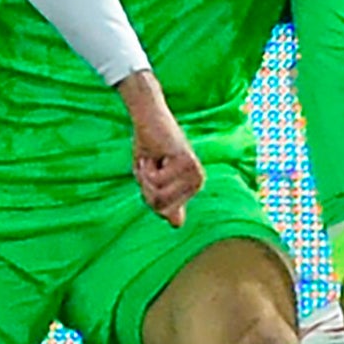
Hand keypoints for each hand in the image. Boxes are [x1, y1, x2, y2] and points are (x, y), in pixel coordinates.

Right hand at [115, 71, 202, 227]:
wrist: (148, 119)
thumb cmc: (149, 147)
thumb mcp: (152, 179)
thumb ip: (164, 201)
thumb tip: (177, 225)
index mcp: (193, 188)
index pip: (165, 213)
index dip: (148, 194)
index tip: (151, 173)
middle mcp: (198, 182)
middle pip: (161, 206)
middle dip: (146, 186)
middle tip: (151, 165)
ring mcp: (194, 174)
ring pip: (158, 195)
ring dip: (145, 176)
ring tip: (153, 158)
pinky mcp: (186, 163)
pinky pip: (157, 180)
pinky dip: (146, 167)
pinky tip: (154, 152)